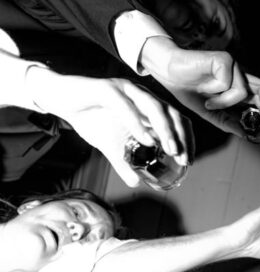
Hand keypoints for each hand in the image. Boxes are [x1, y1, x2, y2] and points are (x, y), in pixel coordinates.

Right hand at [33, 70, 191, 187]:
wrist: (60, 99)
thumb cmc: (88, 117)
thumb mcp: (109, 146)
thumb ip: (123, 162)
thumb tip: (135, 182)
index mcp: (146, 105)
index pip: (175, 119)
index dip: (185, 138)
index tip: (187, 160)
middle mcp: (141, 94)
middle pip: (171, 112)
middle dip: (179, 135)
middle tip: (181, 157)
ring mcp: (125, 89)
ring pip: (154, 106)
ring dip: (165, 129)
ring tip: (169, 149)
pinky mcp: (107, 88)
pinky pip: (126, 105)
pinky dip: (137, 123)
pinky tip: (144, 139)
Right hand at [139, 38, 259, 132]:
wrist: (168, 72)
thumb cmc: (187, 88)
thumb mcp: (210, 112)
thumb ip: (227, 122)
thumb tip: (246, 134)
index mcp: (236, 85)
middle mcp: (237, 74)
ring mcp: (232, 65)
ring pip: (242, 92)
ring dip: (224, 102)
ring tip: (208, 101)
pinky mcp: (224, 60)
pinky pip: (227, 84)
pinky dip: (215, 92)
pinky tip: (203, 87)